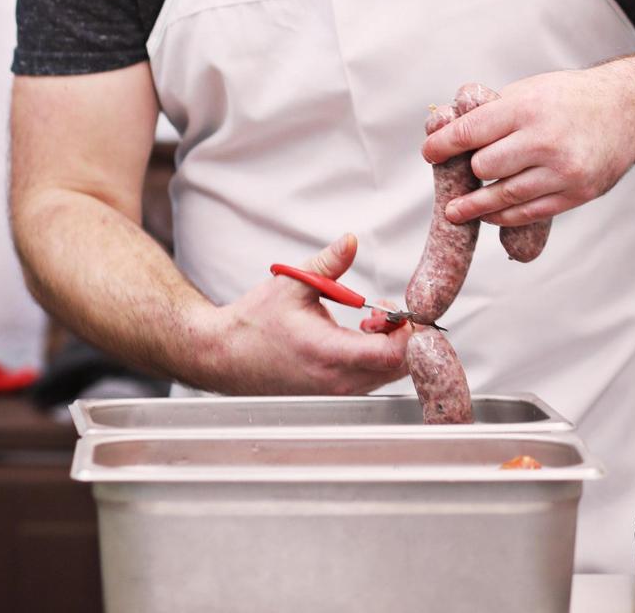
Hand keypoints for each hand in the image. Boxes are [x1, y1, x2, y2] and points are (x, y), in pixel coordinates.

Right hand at [205, 232, 411, 395]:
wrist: (226, 355)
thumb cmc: (255, 323)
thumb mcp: (293, 283)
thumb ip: (329, 262)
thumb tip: (351, 241)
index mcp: (330, 354)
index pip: (392, 355)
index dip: (408, 331)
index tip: (400, 308)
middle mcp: (338, 381)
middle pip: (398, 368)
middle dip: (403, 336)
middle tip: (384, 310)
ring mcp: (336, 392)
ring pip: (386, 375)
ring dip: (391, 346)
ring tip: (370, 319)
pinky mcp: (333, 394)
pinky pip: (370, 379)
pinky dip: (376, 357)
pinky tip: (359, 334)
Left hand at [419, 66, 634, 226]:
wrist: (628, 111)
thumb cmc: (571, 98)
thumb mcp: (530, 90)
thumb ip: (494, 112)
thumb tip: (448, 131)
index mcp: (528, 108)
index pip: (471, 131)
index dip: (443, 145)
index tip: (429, 154)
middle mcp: (545, 140)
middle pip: (485, 168)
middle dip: (468, 172)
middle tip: (456, 175)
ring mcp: (563, 170)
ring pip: (505, 197)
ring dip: (477, 205)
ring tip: (457, 211)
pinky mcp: (577, 193)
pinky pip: (530, 213)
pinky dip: (505, 215)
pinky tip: (491, 214)